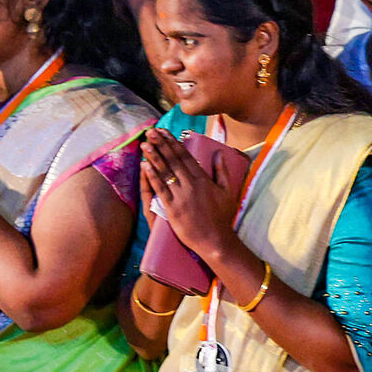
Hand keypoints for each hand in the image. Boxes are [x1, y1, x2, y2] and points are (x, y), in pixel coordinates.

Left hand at [140, 129, 239, 259]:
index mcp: (203, 180)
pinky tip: (144, 165)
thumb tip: (219, 153)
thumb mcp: (227, 192)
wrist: (216, 240)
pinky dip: (152, 176)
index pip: (186, 156)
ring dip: (154, 156)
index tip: (164, 132)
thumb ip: (222, 171)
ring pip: (165, 172)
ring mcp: (181, 196)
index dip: (173, 143)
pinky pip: (160, 189)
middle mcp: (191, 185)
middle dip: (161, 144)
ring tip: (145, 143)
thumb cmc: (222, 217)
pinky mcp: (173, 208)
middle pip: (173, 160)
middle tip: (151, 131)